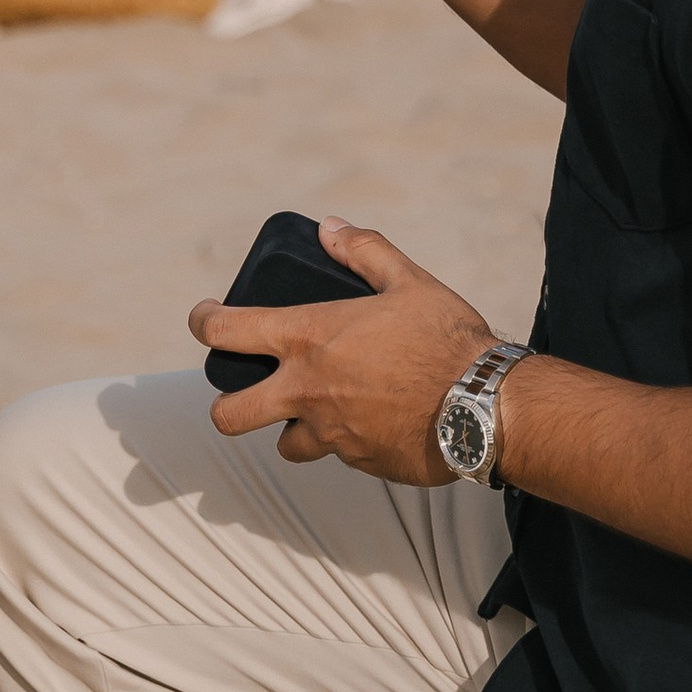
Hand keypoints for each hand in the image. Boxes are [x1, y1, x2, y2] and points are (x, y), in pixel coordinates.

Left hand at [188, 219, 493, 481]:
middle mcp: (307, 391)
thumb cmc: (448, 339)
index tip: (206, 319)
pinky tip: (375, 422)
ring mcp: (331, 435)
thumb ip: (365, 252)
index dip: (204, 322)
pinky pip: (338, 455)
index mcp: (309, 339)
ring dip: (294, 429)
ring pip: (286, 445)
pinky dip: (346, 441)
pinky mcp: (359, 463)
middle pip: (229, 415)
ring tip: (319, 411)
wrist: (487, 406)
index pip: (226, 331)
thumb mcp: (410, 282)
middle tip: (242, 393)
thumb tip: (330, 228)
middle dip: (226, 406)